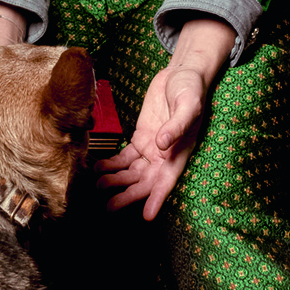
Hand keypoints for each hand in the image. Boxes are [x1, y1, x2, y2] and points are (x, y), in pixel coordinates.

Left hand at [96, 15, 234, 220]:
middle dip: (128, 195)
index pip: (167, 182)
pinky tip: (98, 167)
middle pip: (145, 182)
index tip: (147, 217)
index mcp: (180, 152)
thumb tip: (162, 146)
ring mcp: (151, 148)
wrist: (181, 73)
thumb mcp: (189, 105)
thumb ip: (176, 126)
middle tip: (109, 207)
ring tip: (98, 186)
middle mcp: (165, 156)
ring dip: (116, 180)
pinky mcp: (140, 137)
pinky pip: (124, 156)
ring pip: (131, 172)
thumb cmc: (191, 89)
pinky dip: (112, 164)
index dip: (157, 199)